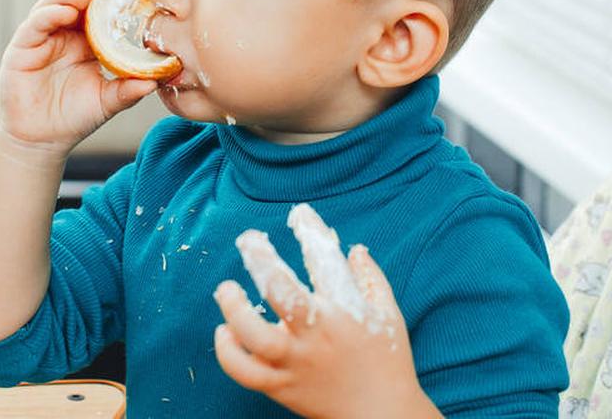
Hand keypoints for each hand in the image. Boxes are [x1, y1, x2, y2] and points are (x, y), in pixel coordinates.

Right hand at [0, 0, 158, 153]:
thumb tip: (155, 81)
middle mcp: (61, 35)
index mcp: (84, 42)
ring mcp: (40, 39)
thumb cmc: (73, 119)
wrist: (42, 141)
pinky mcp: (22, 48)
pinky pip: (35, 24)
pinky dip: (50, 14)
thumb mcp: (107, 101)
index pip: (95, 10)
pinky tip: (66, 13)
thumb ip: (128, 90)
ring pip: (52, 4)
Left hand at [213, 204, 441, 418]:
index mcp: (345, 312)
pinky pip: (247, 372)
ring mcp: (296, 362)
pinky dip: (229, 353)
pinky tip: (223, 332)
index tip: (299, 213)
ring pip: (257, 335)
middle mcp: (317, 335)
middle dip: (261, 260)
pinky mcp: (282, 387)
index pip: (324, 261)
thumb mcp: (389, 315)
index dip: (311, 231)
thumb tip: (354, 247)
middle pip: (282, 292)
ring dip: (235, 309)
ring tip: (225, 288)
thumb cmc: (388, 362)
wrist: (382, 417)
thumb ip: (371, 279)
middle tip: (248, 239)